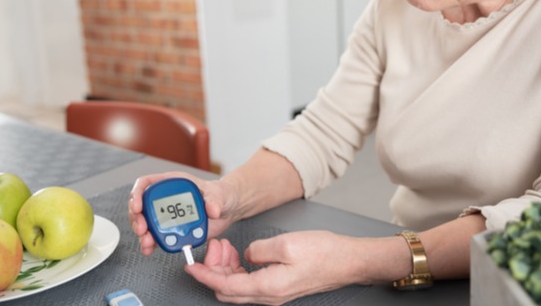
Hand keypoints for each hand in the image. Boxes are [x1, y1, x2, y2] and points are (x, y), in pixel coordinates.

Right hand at [128, 171, 237, 255]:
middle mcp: (165, 199)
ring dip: (142, 234)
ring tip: (147, 242)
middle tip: (142, 229)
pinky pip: (156, 236)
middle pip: (140, 205)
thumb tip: (212, 209)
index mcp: (172, 183)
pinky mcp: (171, 230)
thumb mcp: (219, 195)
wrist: (227, 210)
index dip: (137, 193)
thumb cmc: (220, 195)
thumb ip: (215, 200)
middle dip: (137, 218)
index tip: (137, 206)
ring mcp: (166, 215)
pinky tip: (149, 249)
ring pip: (145, 223)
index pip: (146, 183)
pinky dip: (150, 244)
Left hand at [185, 231, 363, 304]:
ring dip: (226, 269)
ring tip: (225, 248)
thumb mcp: (286, 243)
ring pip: (238, 288)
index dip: (204, 275)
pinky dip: (239, 270)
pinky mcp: (281, 287)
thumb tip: (246, 253)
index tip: (191, 267)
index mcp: (267, 287)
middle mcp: (269, 296)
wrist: (349, 261)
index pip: (224, 285)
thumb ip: (258, 249)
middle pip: (227, 290)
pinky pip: (251, 284)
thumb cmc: (325, 253)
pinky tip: (241, 255)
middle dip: (213, 271)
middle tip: (212, 250)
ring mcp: (275, 294)